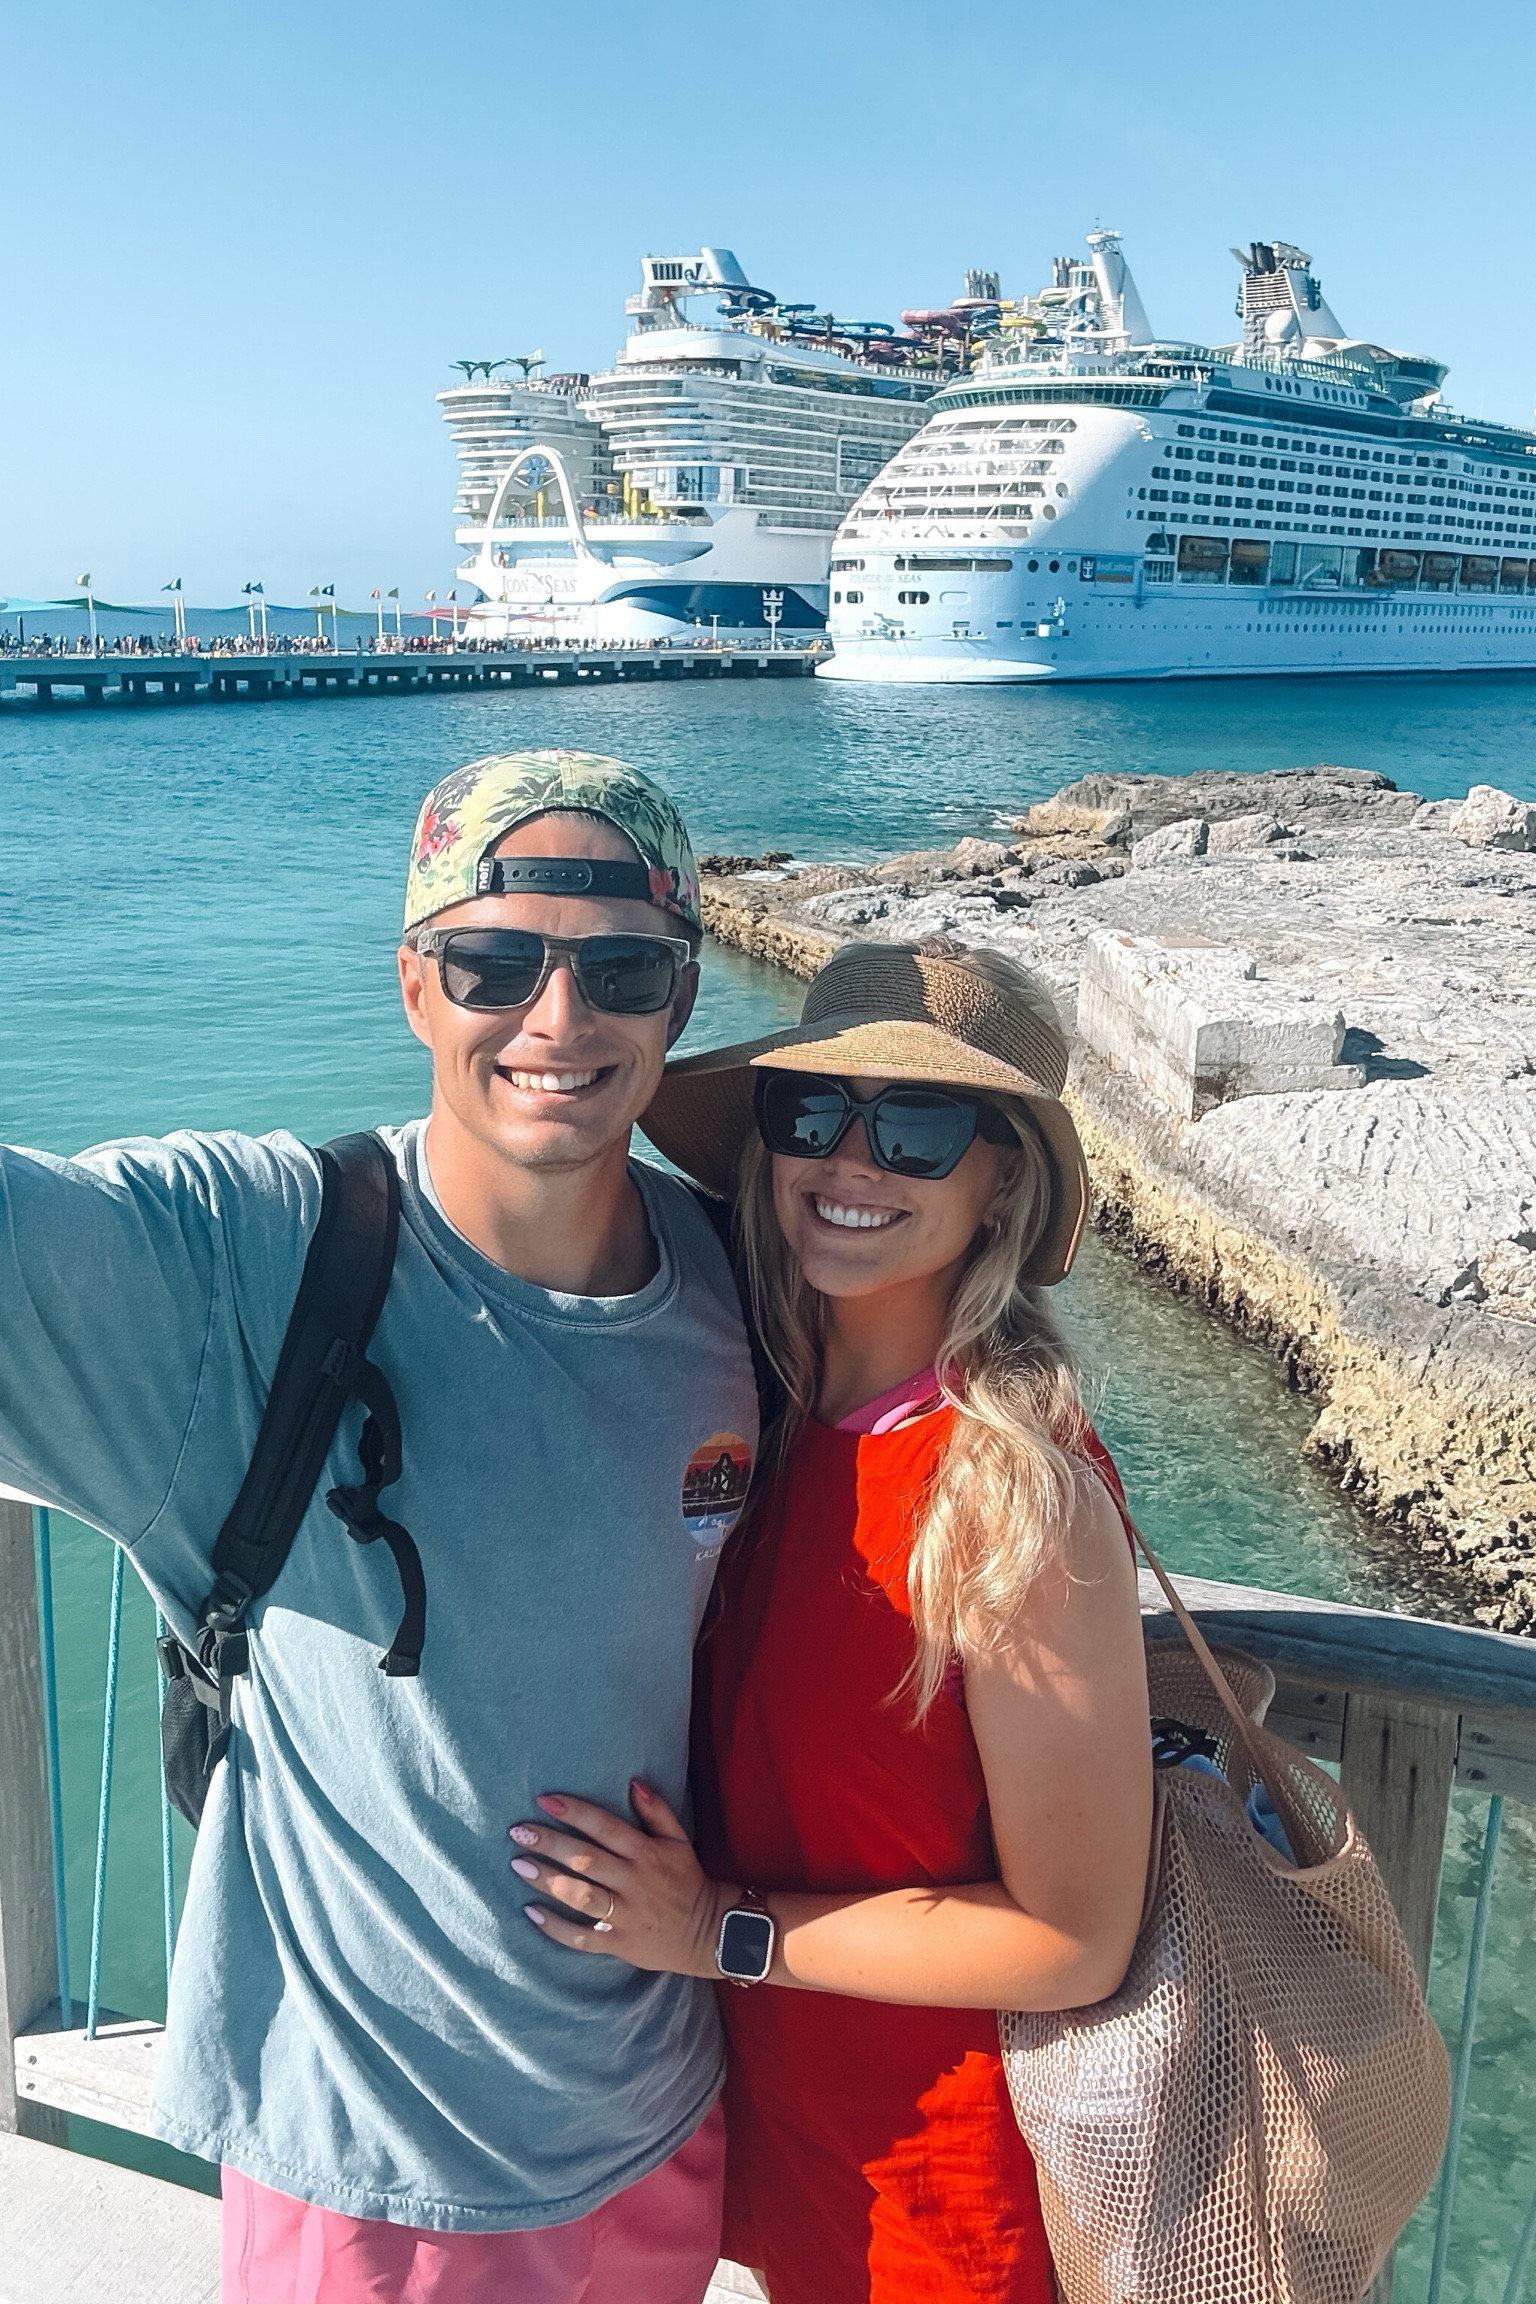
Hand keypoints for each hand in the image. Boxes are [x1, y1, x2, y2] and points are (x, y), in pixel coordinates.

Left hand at [510, 1781, 735, 1976]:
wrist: (707, 1932)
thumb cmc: (686, 1879)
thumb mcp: (679, 1840)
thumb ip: (657, 1810)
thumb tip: (633, 1782)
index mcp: (647, 1853)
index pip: (605, 1827)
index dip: (574, 1812)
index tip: (544, 1800)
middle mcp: (634, 1882)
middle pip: (586, 1860)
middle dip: (549, 1844)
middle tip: (517, 1832)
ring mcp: (625, 1914)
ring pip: (581, 1897)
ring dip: (548, 1881)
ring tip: (518, 1865)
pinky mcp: (618, 1942)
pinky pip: (583, 1937)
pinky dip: (556, 1928)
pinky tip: (531, 1912)